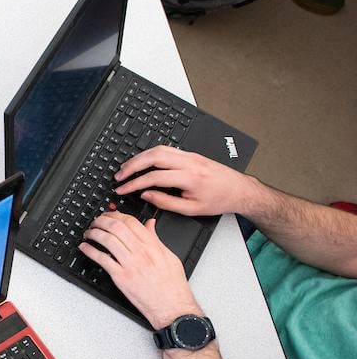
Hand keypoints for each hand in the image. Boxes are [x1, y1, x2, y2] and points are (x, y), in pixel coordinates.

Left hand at [78, 211, 202, 328]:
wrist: (172, 307)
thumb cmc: (172, 285)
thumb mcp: (169, 256)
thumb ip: (156, 239)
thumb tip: (150, 224)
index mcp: (153, 246)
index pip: (131, 222)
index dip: (117, 215)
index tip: (109, 215)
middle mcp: (141, 253)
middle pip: (117, 227)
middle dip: (102, 221)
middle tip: (96, 221)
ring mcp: (130, 264)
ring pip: (107, 240)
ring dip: (94, 233)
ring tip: (89, 233)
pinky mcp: (121, 277)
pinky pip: (102, 259)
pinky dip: (90, 251)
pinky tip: (84, 247)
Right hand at [114, 146, 260, 217]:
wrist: (238, 190)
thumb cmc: (218, 200)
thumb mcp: (191, 209)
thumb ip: (166, 202)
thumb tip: (146, 195)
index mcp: (189, 178)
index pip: (154, 177)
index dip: (134, 183)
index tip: (122, 189)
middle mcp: (189, 163)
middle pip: (153, 157)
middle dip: (132, 165)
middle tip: (119, 175)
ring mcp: (190, 155)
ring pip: (158, 149)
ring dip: (139, 157)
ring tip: (126, 168)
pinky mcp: (191, 154)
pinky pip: (166, 149)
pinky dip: (150, 153)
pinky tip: (142, 160)